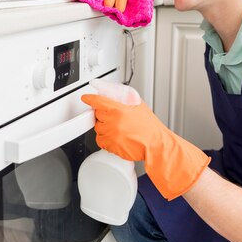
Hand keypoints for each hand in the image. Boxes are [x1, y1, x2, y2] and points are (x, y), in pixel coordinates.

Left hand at [81, 94, 209, 199]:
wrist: (155, 144)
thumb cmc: (149, 127)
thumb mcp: (138, 105)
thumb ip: (123, 99)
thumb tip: (111, 95)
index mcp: (119, 109)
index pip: (98, 101)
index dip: (90, 99)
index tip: (86, 98)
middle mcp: (113, 121)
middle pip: (97, 115)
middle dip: (104, 116)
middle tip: (116, 118)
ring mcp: (111, 134)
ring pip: (98, 129)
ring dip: (105, 128)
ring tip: (119, 129)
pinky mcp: (111, 146)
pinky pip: (101, 141)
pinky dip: (106, 140)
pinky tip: (117, 138)